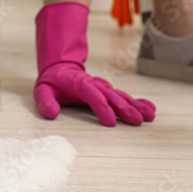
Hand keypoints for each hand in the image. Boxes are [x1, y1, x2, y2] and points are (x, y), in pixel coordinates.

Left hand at [34, 2, 155, 126]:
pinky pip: (124, 96)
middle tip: (137, 121)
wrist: (60, 69)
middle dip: (125, 108)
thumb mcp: (42, 91)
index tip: (111, 122)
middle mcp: (94, 84)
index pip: (92, 95)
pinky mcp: (108, 91)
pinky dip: (138, 101)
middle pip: (111, 96)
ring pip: (121, 96)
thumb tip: (51, 114)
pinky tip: (150, 109)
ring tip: (150, 116)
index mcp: (78, 84)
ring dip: (135, 105)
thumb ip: (46, 103)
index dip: (102, 108)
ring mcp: (103, 87)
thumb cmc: (51, 83)